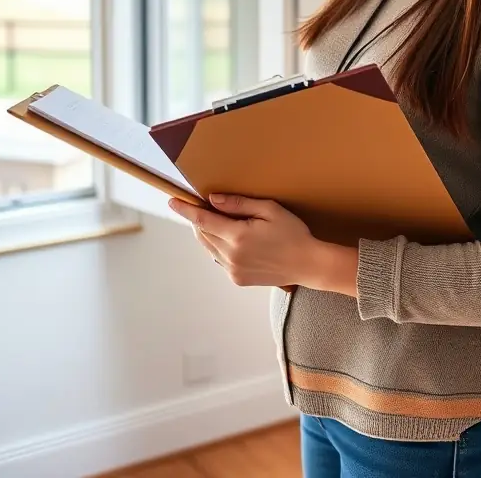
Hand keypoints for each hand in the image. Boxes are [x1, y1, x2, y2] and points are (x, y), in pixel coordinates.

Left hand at [168, 193, 318, 287]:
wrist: (308, 264)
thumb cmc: (292, 233)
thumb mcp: (269, 209)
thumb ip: (238, 204)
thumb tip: (213, 200)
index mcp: (238, 237)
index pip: (202, 220)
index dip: (186, 210)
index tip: (172, 201)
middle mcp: (231, 256)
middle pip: (202, 234)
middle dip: (198, 219)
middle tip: (201, 205)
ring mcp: (233, 271)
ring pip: (209, 248)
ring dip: (208, 233)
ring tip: (219, 220)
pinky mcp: (238, 279)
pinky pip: (219, 259)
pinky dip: (219, 246)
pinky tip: (233, 239)